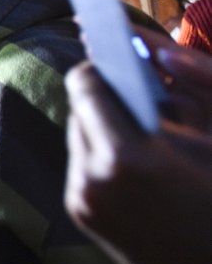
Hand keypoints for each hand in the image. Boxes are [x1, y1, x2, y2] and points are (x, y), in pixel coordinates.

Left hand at [64, 40, 211, 263]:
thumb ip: (188, 86)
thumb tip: (154, 50)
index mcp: (126, 158)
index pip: (85, 84)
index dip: (102, 66)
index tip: (120, 59)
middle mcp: (92, 179)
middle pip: (77, 107)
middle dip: (105, 95)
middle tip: (136, 92)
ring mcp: (82, 200)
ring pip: (76, 134)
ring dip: (102, 124)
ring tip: (140, 127)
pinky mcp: (80, 213)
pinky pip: (80, 162)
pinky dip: (101, 152)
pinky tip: (135, 159)